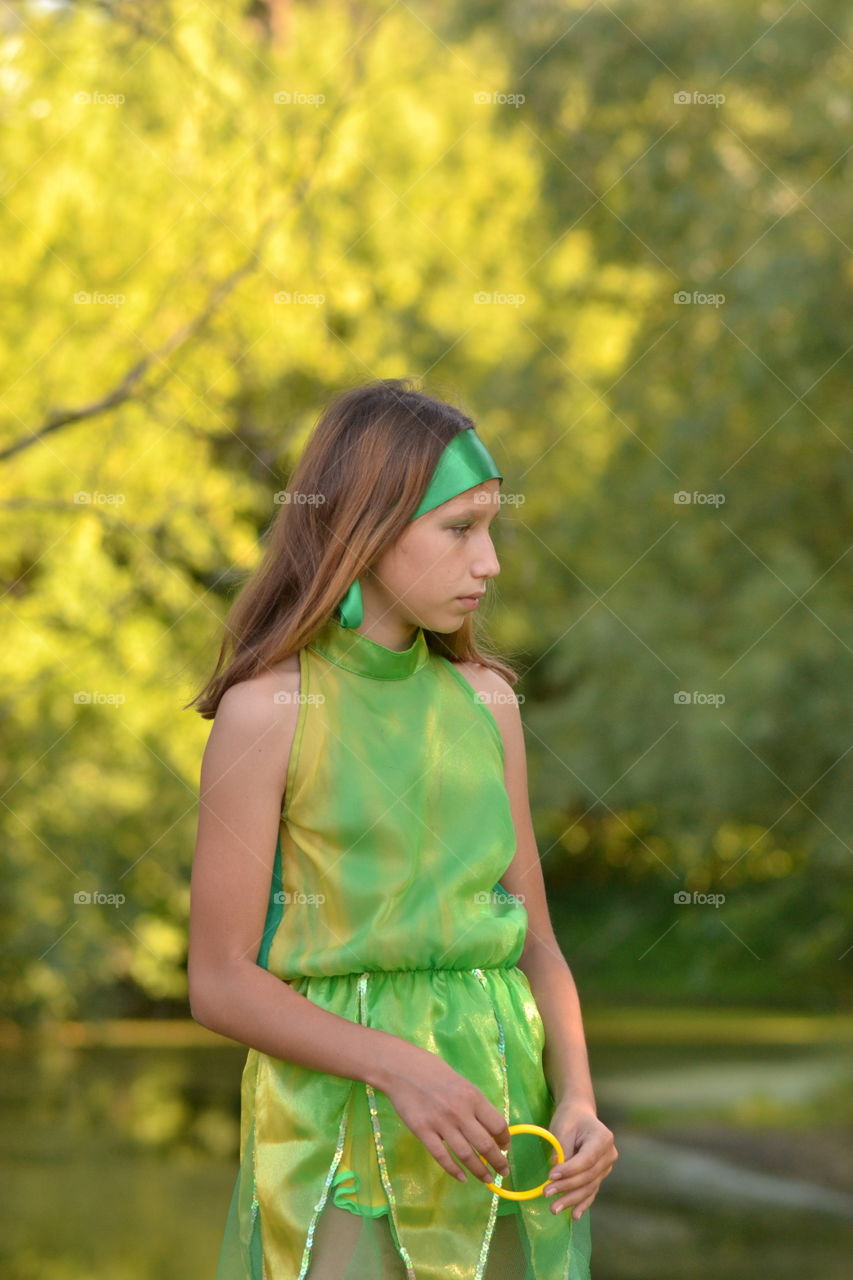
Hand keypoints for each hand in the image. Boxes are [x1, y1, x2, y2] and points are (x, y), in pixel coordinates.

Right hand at [380, 1041, 511, 1186]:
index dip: (505, 1139)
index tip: (505, 1147)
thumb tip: (488, 1127)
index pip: (497, 1124)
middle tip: (503, 1171)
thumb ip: (474, 1104)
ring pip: (466, 1155)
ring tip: (488, 1180)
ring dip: (480, 1171)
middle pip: (485, 1144)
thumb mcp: (461, 1082)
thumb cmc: (432, 1070)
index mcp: (473, 1097)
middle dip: (498, 1161)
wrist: (401, 1068)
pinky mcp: (423, 1132)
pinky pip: (442, 1157)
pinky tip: (462, 1177)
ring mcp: (441, 1124)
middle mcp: (460, 1112)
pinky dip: (454, 1170)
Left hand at [542, 1101, 617, 1219]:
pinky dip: (582, 1203)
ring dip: (571, 1199)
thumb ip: (562, 1152)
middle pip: (588, 1176)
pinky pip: (591, 1191)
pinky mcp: (600, 1175)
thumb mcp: (563, 1129)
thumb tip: (555, 1176)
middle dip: (566, 1187)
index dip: (569, 1171)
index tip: (550, 1176)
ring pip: (589, 1187)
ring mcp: (606, 1166)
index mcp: (603, 1138)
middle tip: (546, 1194)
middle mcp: (609, 1154)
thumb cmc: (569, 1119)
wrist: (579, 1114)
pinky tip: (574, 1215)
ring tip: (554, 1208)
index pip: (586, 1160)